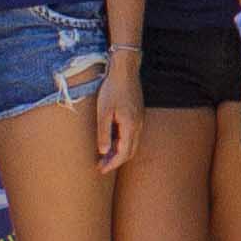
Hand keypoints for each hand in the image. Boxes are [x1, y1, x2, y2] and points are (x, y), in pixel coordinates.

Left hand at [91, 58, 139, 175]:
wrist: (125, 70)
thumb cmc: (112, 89)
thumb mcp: (103, 112)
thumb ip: (104, 133)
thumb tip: (103, 152)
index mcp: (130, 126)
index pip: (123, 153)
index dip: (112, 163)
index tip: (100, 169)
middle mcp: (138, 126)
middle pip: (130, 151)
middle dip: (116, 161)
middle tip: (101, 166)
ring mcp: (139, 120)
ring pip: (132, 144)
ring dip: (119, 152)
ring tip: (104, 156)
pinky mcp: (137, 115)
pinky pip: (132, 135)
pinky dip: (122, 143)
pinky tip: (112, 140)